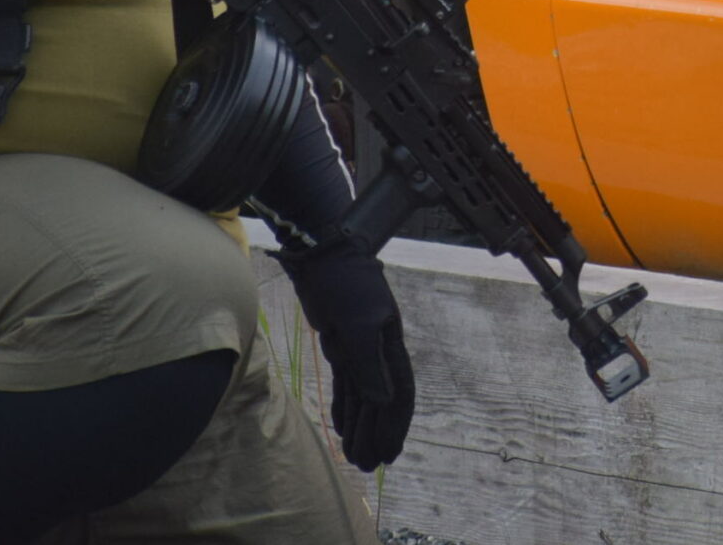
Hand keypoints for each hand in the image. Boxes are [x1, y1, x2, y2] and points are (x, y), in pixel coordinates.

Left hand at [276, 245, 415, 470]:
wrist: (323, 257)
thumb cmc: (345, 285)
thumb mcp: (357, 325)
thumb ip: (369, 365)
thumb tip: (382, 403)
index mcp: (391, 345)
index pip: (398, 394)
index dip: (395, 426)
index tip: (389, 455)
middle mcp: (379, 350)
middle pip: (381, 401)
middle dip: (375, 434)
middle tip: (367, 465)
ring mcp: (360, 348)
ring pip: (362, 396)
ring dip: (359, 426)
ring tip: (354, 456)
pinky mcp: (341, 345)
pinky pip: (346, 384)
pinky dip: (345, 406)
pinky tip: (342, 426)